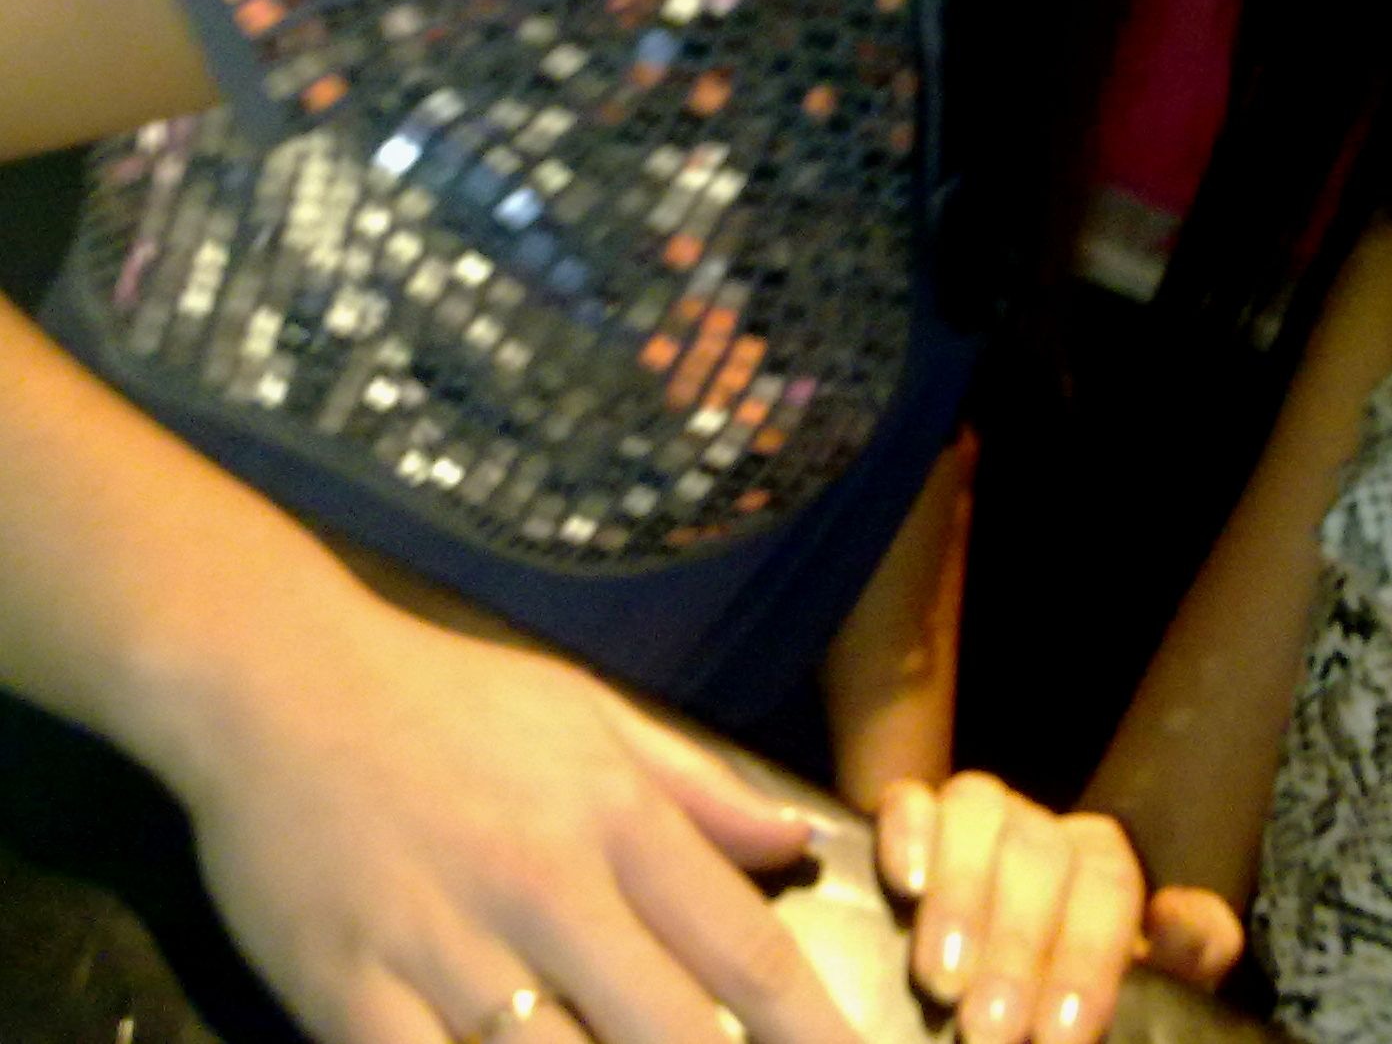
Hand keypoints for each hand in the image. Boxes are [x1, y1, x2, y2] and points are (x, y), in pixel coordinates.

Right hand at [164, 595, 861, 1043]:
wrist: (280, 684)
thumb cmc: (449, 698)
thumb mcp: (590, 715)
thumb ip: (700, 788)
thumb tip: (798, 843)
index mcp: (614, 817)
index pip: (740, 950)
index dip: (811, 1030)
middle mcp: (546, 887)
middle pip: (669, 1032)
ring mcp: (447, 949)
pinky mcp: (350, 997)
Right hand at [875, 774, 1242, 1043]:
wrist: (1004, 1013)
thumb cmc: (1065, 1008)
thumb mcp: (1137, 992)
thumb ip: (1181, 956)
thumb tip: (1176, 915)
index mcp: (1101, 872)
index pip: (1109, 884)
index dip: (1088, 957)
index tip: (1062, 1035)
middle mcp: (1040, 834)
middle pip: (1040, 852)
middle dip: (1016, 948)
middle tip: (992, 1032)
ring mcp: (975, 821)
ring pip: (979, 807)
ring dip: (962, 893)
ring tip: (942, 982)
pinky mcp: (910, 822)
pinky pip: (910, 799)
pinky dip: (909, 828)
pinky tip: (906, 880)